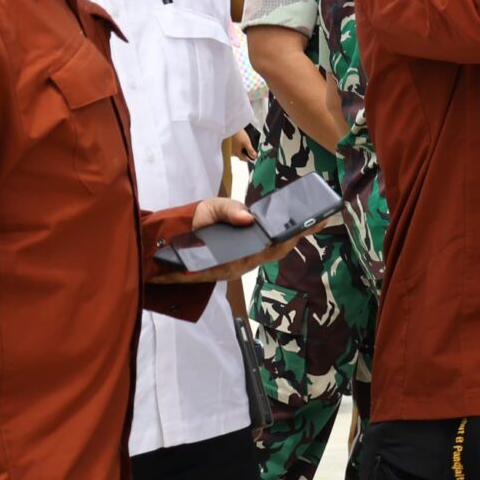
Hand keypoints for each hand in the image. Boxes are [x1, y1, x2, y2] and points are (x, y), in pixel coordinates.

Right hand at [156, 197, 301, 285]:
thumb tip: (248, 217)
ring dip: (287, 239)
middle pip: (276, 252)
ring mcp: (236, 268)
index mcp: (235, 256)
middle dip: (296, 236)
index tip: (313, 224)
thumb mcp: (204, 211)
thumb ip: (226, 212)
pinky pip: (259, 254)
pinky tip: (284, 231)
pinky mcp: (232, 265)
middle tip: (318, 219)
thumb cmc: (186, 227)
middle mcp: (238, 266)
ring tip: (308, 223)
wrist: (161, 246)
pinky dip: (274, 242)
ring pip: (269, 254)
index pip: (273, 247)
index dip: (294, 236)